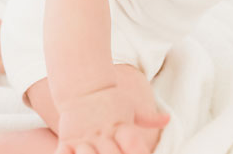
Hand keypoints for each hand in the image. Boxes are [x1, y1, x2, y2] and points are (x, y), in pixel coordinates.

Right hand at [54, 83, 169, 153]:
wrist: (84, 86)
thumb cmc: (111, 101)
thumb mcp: (132, 108)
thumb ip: (150, 118)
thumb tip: (168, 119)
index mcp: (121, 127)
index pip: (132, 144)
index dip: (137, 151)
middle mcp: (103, 133)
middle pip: (111, 153)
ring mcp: (85, 137)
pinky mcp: (68, 139)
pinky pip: (64, 153)